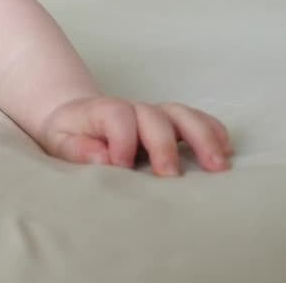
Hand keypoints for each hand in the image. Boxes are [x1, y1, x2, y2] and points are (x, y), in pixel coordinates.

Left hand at [38, 97, 232, 175]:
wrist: (76, 118)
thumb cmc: (69, 134)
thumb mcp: (59, 141)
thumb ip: (76, 149)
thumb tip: (101, 158)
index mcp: (103, 111)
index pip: (118, 116)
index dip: (121, 139)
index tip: (121, 166)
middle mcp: (134, 109)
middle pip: (154, 116)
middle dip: (164, 146)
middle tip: (169, 176)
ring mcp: (155, 114)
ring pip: (183, 116)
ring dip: (203, 138)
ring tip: (218, 166)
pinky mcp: (172, 123)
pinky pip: (198, 120)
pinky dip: (214, 132)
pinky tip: (226, 150)